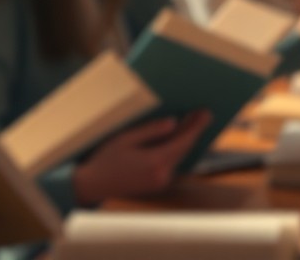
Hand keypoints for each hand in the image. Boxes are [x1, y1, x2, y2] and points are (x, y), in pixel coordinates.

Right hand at [72, 111, 210, 203]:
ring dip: (186, 139)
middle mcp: (162, 174)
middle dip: (194, 130)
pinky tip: (179, 136)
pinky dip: (177, 148)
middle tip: (204, 113)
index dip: (196, 127)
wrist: (93, 185)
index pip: (183, 142)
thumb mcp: (126, 139)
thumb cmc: (106, 159)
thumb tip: (173, 123)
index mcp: (155, 162)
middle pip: (184, 149)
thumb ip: (151, 131)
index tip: (205, 113)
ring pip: (179, 156)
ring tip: (194, 120)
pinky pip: (172, 162)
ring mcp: (161, 181)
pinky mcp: (157, 183)